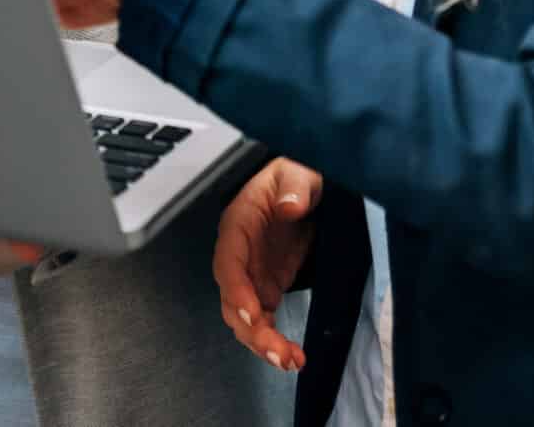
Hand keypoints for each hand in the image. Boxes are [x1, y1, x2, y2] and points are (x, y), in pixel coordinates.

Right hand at [213, 157, 320, 371]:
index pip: (229, 261)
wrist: (304, 188)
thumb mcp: (298, 171)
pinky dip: (272, 341)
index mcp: (238, 224)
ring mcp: (251, 275)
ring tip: (290, 361)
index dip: (236, 290)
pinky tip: (291, 357)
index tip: (252, 315)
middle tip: (279, 352)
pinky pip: (261, 321)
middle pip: (232, 299)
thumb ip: (295, 185)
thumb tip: (290, 205)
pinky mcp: (266, 288)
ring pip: (244, 318)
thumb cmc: (295, 177)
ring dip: (261, 343)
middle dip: (252, 329)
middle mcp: (238, 255)